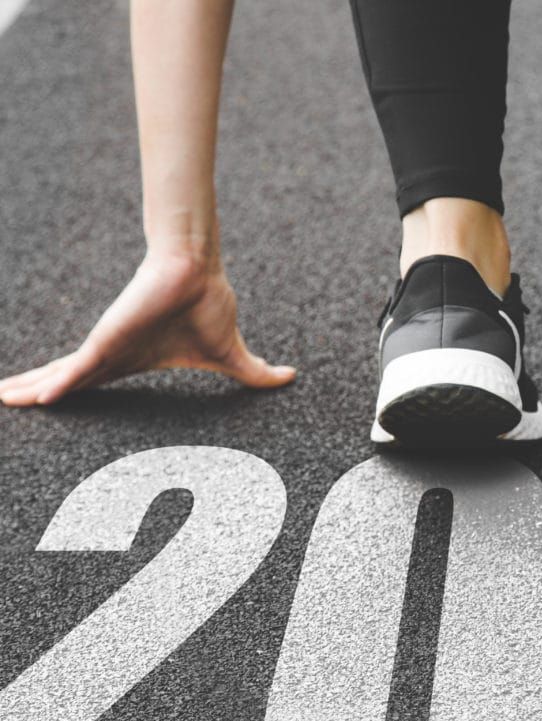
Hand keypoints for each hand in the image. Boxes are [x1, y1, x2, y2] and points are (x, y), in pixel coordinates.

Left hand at [0, 252, 295, 405]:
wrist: (197, 273)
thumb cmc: (208, 306)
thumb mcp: (231, 355)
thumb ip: (253, 373)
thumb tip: (290, 378)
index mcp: (130, 360)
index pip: (89, 381)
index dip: (66, 392)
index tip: (42, 404)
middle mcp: (110, 356)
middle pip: (63, 381)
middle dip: (33, 392)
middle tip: (4, 402)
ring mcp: (105, 350)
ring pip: (58, 378)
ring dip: (28, 390)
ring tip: (0, 400)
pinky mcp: (107, 343)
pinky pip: (77, 372)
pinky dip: (56, 386)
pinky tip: (35, 401)